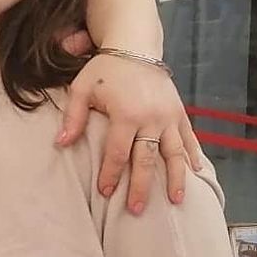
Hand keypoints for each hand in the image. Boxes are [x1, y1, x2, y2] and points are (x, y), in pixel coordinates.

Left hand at [57, 52, 201, 211]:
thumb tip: (60, 143)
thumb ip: (73, 117)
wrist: (136, 46)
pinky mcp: (179, 112)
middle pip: (146, 159)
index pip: (117, 152)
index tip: (105, 192)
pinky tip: (196, 173)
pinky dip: (193, 155)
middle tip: (136, 210)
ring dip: (175, 178)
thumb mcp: (82, 88)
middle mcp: (151, 118)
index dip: (111, 174)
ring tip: (176, 200)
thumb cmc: (105, 69)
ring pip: (175, 153)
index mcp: (126, 114)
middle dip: (141, 186)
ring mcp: (168, 116)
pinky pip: (189, 137)